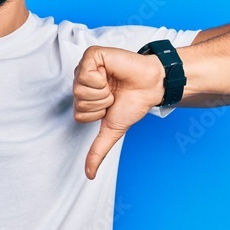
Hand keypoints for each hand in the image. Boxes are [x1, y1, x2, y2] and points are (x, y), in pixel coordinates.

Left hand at [73, 46, 165, 179]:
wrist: (152, 85)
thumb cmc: (133, 103)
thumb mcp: (112, 130)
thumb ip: (98, 151)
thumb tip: (89, 175)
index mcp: (84, 97)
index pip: (78, 114)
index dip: (98, 113)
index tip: (111, 105)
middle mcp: (81, 81)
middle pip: (78, 101)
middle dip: (101, 102)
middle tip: (114, 93)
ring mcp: (85, 67)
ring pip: (80, 89)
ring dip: (103, 90)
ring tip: (113, 83)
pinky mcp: (92, 55)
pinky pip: (85, 73)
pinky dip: (101, 77)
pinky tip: (110, 72)